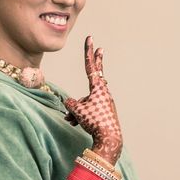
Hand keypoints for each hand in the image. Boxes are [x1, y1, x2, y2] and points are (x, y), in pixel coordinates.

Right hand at [62, 36, 122, 159]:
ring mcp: (105, 103)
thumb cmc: (94, 122)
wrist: (109, 139)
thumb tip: (70, 103)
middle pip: (96, 75)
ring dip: (77, 110)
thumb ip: (71, 104)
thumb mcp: (78, 111)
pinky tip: (76, 123)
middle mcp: (103, 94)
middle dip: (96, 62)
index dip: (88, 53)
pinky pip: (89, 110)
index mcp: (98, 89)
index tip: (91, 40)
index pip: (91, 67)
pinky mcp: (104, 112)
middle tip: (100, 48)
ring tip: (72, 120)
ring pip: (86, 101)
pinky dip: (81, 115)